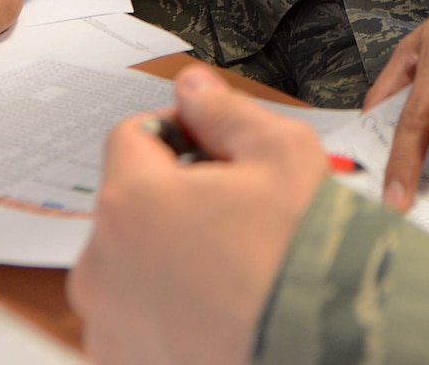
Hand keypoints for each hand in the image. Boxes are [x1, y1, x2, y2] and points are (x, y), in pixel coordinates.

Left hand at [70, 66, 328, 364]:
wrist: (326, 346)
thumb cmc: (303, 259)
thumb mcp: (281, 154)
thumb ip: (225, 112)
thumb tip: (193, 90)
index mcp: (130, 201)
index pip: (131, 135)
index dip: (178, 129)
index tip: (214, 147)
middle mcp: (101, 266)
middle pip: (130, 202)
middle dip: (175, 197)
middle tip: (237, 210)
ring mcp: (109, 324)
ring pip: (132, 262)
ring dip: (169, 254)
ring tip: (233, 265)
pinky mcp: (124, 360)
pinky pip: (136, 315)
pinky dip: (167, 307)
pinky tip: (220, 305)